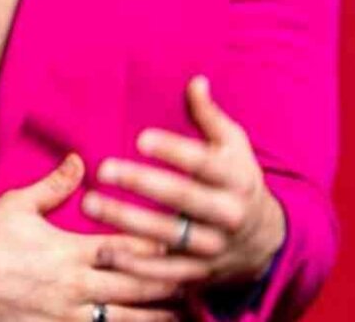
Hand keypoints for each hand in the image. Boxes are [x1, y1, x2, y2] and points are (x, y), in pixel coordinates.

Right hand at [0, 152, 186, 321]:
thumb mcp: (18, 204)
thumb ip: (54, 186)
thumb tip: (79, 160)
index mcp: (69, 250)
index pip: (125, 247)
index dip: (157, 245)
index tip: (185, 240)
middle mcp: (73, 286)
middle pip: (134, 286)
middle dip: (169, 284)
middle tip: (200, 278)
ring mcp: (64, 316)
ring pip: (122, 319)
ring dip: (155, 317)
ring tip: (184, 314)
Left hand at [81, 76, 287, 294]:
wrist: (264, 239)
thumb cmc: (238, 179)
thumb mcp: (234, 145)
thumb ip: (209, 115)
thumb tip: (195, 81)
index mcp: (236, 178)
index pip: (203, 163)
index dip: (173, 151)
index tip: (141, 138)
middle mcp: (227, 214)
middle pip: (182, 199)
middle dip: (142, 183)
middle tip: (104, 168)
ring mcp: (212, 247)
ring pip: (167, 237)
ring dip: (127, 222)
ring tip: (90, 204)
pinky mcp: (198, 274)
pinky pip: (164, 273)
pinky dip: (134, 266)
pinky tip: (105, 249)